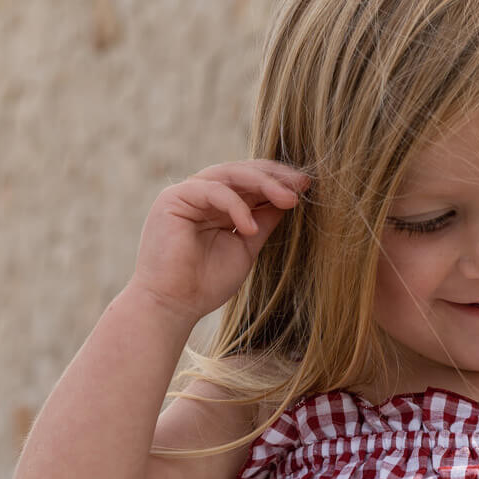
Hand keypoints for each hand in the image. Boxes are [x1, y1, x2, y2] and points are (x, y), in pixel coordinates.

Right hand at [127, 160, 310, 322]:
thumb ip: (262, 222)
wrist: (172, 306)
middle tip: (303, 185)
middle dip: (275, 177)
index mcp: (217, 205)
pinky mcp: (173, 199)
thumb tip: (287, 201)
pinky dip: (236, 207)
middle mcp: (202, 194)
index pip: (250, 182)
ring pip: (230, 175)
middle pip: (243, 172)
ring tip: (288, 200)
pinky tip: (251, 228)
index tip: (306, 188)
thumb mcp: (245, 248)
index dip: (278, 182)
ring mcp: (186, 194)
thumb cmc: (205, 284)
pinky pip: (213, 192)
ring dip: (263, 184)